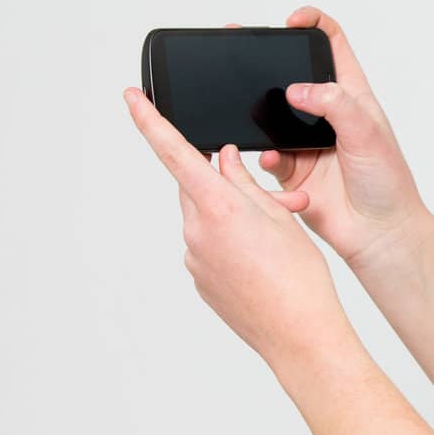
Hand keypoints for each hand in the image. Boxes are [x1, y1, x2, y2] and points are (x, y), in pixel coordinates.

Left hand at [123, 86, 355, 369]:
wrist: (301, 336)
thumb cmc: (301, 280)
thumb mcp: (281, 218)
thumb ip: (245, 183)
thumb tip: (223, 161)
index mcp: (218, 207)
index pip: (175, 152)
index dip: (150, 121)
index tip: (132, 98)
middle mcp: (196, 231)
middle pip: (198, 188)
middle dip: (227, 187)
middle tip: (272, 201)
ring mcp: (195, 259)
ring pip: (207, 220)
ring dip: (233, 220)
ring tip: (275, 244)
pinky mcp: (200, 281)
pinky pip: (209, 249)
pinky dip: (231, 247)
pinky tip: (261, 266)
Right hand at [227, 7, 428, 268]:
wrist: (380, 235)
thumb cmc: (388, 184)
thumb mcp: (368, 134)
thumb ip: (335, 105)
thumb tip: (296, 89)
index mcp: (351, 96)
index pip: (332, 45)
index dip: (313, 25)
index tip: (292, 21)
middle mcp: (326, 115)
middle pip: (290, 74)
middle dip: (265, 62)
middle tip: (239, 49)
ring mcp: (307, 141)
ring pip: (270, 114)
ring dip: (256, 111)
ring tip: (242, 106)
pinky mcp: (293, 169)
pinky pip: (267, 154)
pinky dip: (265, 154)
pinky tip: (273, 160)